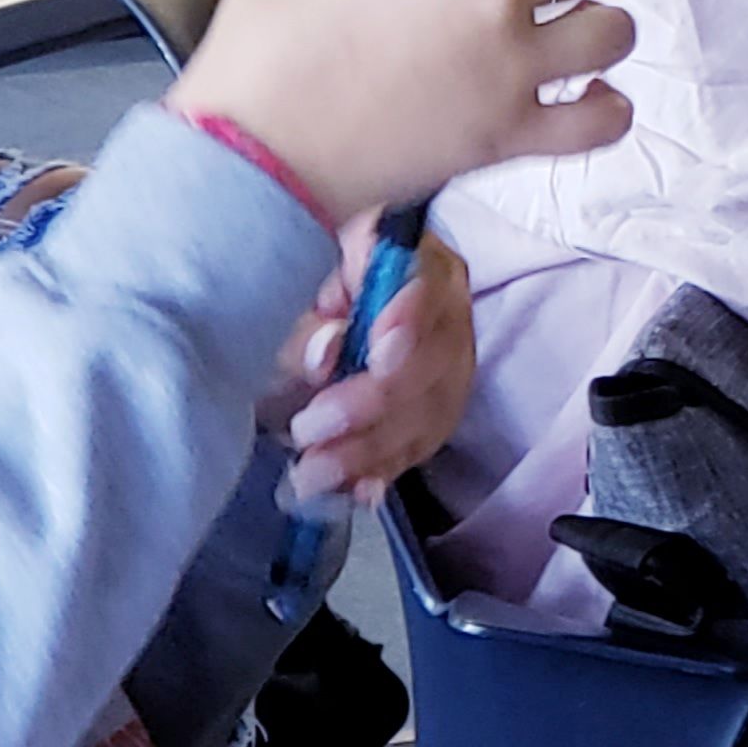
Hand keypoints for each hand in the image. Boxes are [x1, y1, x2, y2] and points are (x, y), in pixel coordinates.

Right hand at [171, 0, 637, 222]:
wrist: (251, 151)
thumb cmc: (263, 48)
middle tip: (521, 4)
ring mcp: (510, 60)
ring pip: (608, 33)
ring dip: (597, 35)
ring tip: (573, 43)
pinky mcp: (511, 131)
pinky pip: (599, 120)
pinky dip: (608, 112)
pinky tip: (598, 101)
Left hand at [259, 221, 474, 508]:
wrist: (332, 305)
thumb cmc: (310, 283)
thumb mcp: (296, 286)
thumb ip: (307, 319)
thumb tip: (328, 352)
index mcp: (415, 256)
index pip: (428, 282)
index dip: (410, 320)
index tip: (378, 357)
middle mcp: (448, 307)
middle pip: (436, 359)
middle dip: (375, 404)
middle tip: (310, 430)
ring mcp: (451, 360)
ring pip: (433, 410)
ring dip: (373, 450)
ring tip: (314, 475)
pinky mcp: (439, 405)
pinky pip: (424, 442)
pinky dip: (388, 469)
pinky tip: (357, 491)